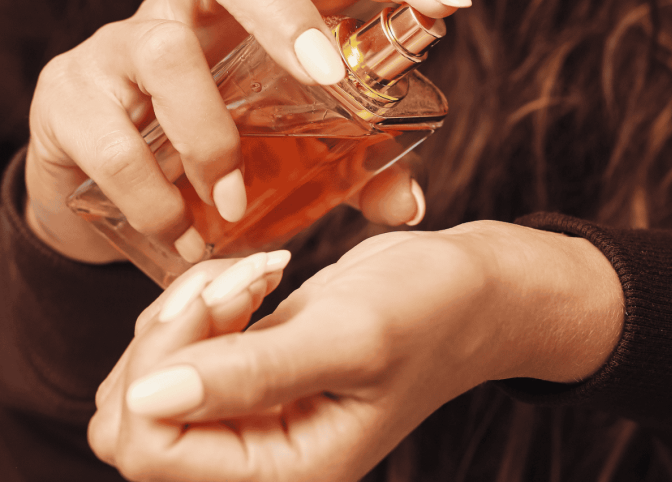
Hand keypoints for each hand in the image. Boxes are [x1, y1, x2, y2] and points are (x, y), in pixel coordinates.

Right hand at [25, 0, 470, 263]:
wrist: (111, 191)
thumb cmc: (221, 160)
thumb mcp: (296, 161)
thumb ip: (355, 173)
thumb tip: (409, 206)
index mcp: (263, 19)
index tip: (449, 2)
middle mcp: (195, 11)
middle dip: (282, 10)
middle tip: (325, 75)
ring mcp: (126, 43)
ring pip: (162, 46)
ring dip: (208, 133)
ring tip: (230, 203)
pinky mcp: (72, 93)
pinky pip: (109, 133)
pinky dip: (150, 190)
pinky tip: (179, 228)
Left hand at [89, 221, 622, 481]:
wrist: (469, 289)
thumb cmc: (432, 312)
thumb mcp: (352, 338)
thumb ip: (255, 375)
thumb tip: (149, 398)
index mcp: (285, 472)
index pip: (152, 448)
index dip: (161, 366)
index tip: (224, 300)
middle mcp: (260, 454)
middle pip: (133, 418)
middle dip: (167, 338)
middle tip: (236, 289)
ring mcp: (252, 413)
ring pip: (147, 378)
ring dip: (183, 314)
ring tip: (251, 280)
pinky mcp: (252, 371)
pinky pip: (180, 346)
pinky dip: (200, 302)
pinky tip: (254, 280)